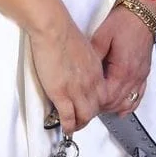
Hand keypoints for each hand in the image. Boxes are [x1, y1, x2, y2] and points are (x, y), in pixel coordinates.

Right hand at [29, 14, 105, 135]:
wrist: (53, 28)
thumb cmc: (63, 32)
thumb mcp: (83, 48)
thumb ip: (84, 62)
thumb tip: (79, 68)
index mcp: (96, 71)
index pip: (103, 95)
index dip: (97, 104)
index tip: (90, 106)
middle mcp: (91, 83)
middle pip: (96, 108)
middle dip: (89, 117)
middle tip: (81, 119)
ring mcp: (77, 90)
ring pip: (85, 116)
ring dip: (80, 124)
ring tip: (73, 127)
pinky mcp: (61, 93)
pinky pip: (68, 117)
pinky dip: (68, 125)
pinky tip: (65, 128)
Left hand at [90, 5, 153, 114]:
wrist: (143, 12)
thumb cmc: (124, 21)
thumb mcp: (101, 36)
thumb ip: (93, 56)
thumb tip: (83, 69)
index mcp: (122, 70)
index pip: (107, 96)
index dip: (94, 101)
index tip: (83, 100)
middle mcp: (134, 76)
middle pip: (117, 102)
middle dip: (102, 106)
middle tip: (87, 104)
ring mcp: (141, 76)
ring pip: (128, 101)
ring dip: (114, 106)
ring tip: (100, 107)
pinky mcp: (144, 72)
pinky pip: (138, 95)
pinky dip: (130, 105)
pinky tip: (123, 111)